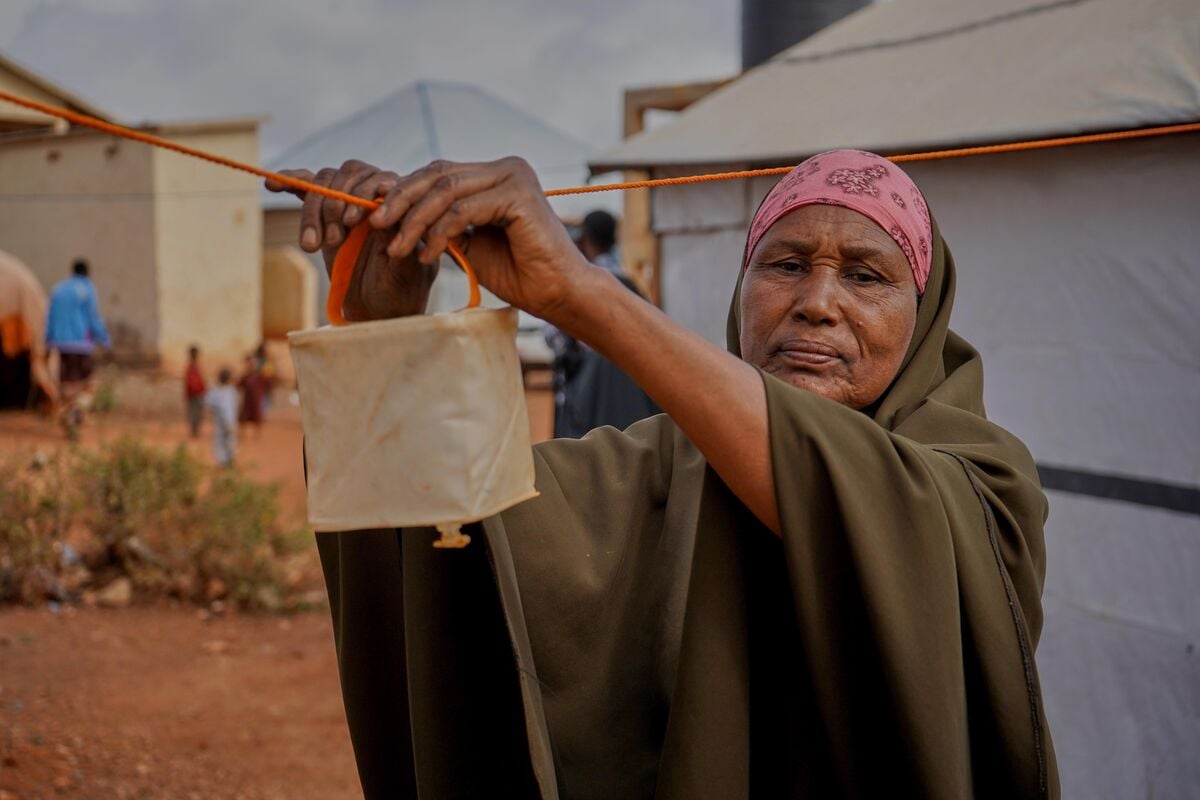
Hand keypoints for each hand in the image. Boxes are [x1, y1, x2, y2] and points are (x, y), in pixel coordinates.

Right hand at [264, 162, 437, 320]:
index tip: (351, 222)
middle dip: (335, 205)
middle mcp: (375, 198)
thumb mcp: (405, 273)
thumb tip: (381, 211)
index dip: (362, 194)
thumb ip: (399, 243)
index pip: (380, 180)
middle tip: (333, 240)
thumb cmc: (398, 293)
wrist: (377, 311)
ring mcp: (348, 203)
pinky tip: (273, 184)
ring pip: (324, 184)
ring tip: (312, 246)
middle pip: (348, 177)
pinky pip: (306, 188)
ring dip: (314, 211)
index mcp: (400, 207)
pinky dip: (290, 183)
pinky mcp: (325, 214)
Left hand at [366, 157, 589, 320]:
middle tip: (374, 226)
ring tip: (397, 248)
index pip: (439, 173)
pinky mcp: (518, 194)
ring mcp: (514, 177)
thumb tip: (398, 215)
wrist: (557, 293)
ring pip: (446, 191)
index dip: (404, 193)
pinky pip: (463, 210)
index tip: (376, 218)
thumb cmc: (519, 274)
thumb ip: (444, 223)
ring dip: (415, 221)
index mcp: (496, 175)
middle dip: (401, 201)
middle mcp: (506, 168)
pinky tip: (427, 255)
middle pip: (438, 175)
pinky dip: (439, 233)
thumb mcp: (470, 242)